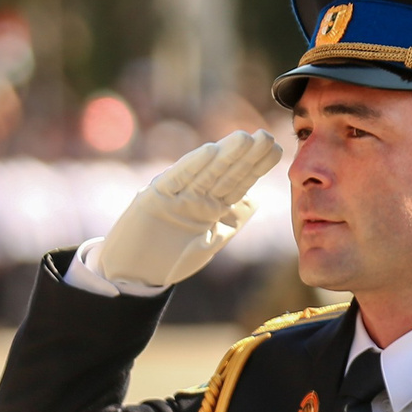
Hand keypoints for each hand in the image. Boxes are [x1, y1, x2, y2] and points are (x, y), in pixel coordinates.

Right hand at [95, 130, 283, 290]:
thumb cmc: (170, 260)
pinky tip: (208, 151)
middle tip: (267, 136)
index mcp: (210, 207)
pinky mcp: (153, 200)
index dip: (257, 166)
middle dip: (247, 156)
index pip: (239, 183)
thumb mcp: (208, 243)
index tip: (277, 149)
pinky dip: (191, 166)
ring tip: (245, 137)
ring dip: (225, 154)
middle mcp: (195, 197)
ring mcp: (175, 197)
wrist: (133, 276)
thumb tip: (255, 200)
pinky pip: (176, 181)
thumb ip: (230, 222)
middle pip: (226, 174)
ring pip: (205, 172)